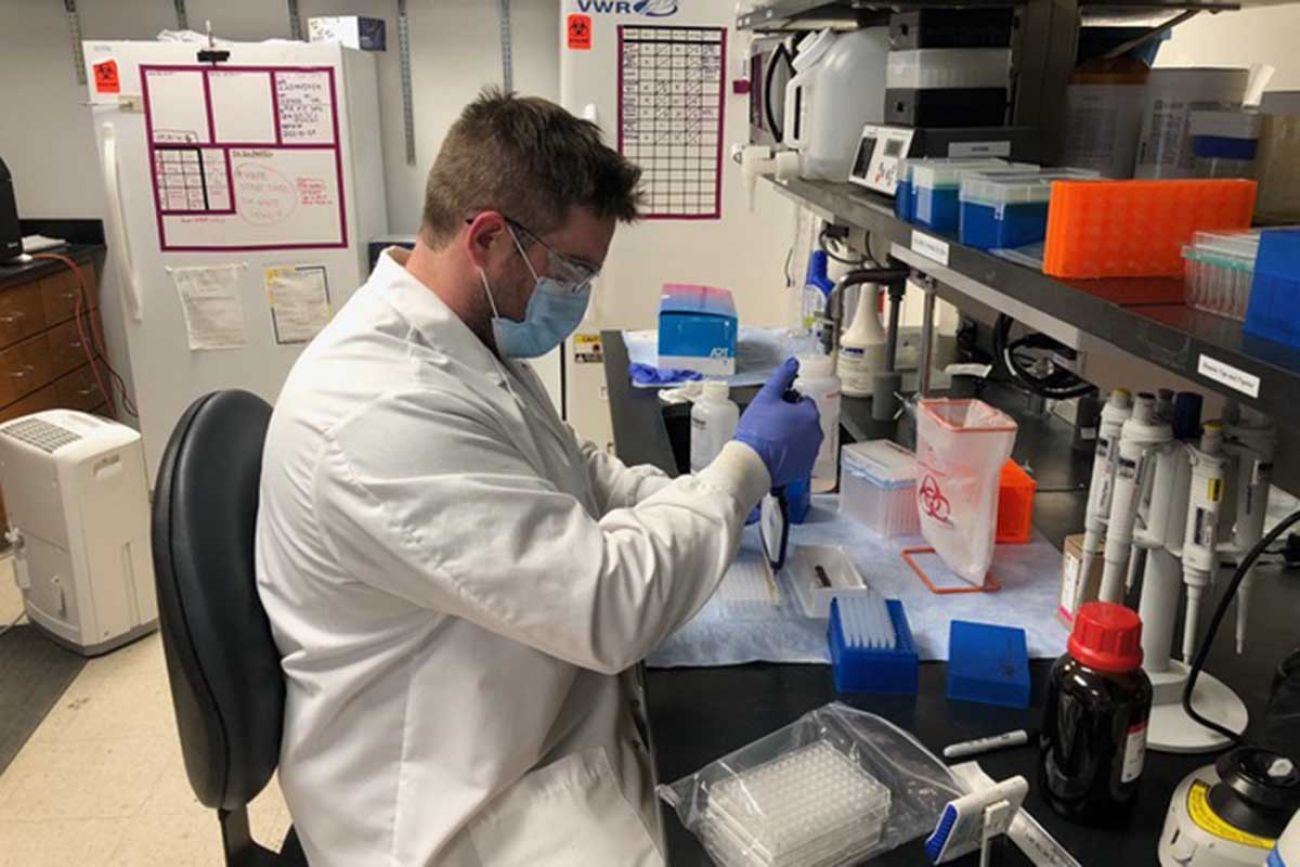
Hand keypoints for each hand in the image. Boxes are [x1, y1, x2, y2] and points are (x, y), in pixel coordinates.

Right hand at [734, 358, 822, 487]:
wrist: (751, 464)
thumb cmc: (757, 432)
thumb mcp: (766, 397)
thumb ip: (782, 377)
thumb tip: (793, 363)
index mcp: (809, 414)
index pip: (803, 401)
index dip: (787, 402)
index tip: (774, 409)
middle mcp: (816, 433)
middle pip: (805, 420)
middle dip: (791, 419)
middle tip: (770, 423)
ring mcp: (811, 452)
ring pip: (803, 438)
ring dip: (791, 436)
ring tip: (770, 439)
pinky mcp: (804, 468)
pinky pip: (799, 455)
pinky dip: (790, 453)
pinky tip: (774, 452)